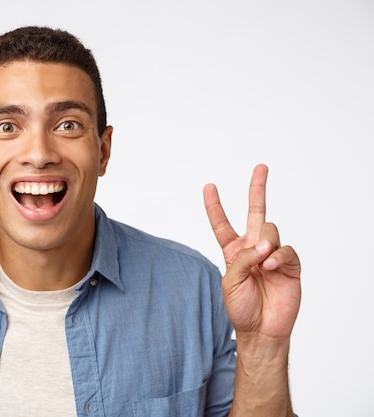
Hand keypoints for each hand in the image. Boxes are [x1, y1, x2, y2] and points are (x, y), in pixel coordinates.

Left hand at [203, 164, 300, 341]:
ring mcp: (272, 254)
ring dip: (264, 243)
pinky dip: (277, 257)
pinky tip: (270, 268)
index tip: (209, 186)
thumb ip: (242, 258)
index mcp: (233, 251)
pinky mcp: (289, 265)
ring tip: (261, 264)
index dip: (215, 206)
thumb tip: (263, 244)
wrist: (261, 330)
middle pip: (256, 212)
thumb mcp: (230, 281)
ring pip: (270, 229)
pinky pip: (286, 250)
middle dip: (258, 189)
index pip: (222, 224)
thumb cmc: (241, 307)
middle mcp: (253, 248)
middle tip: (261, 167)